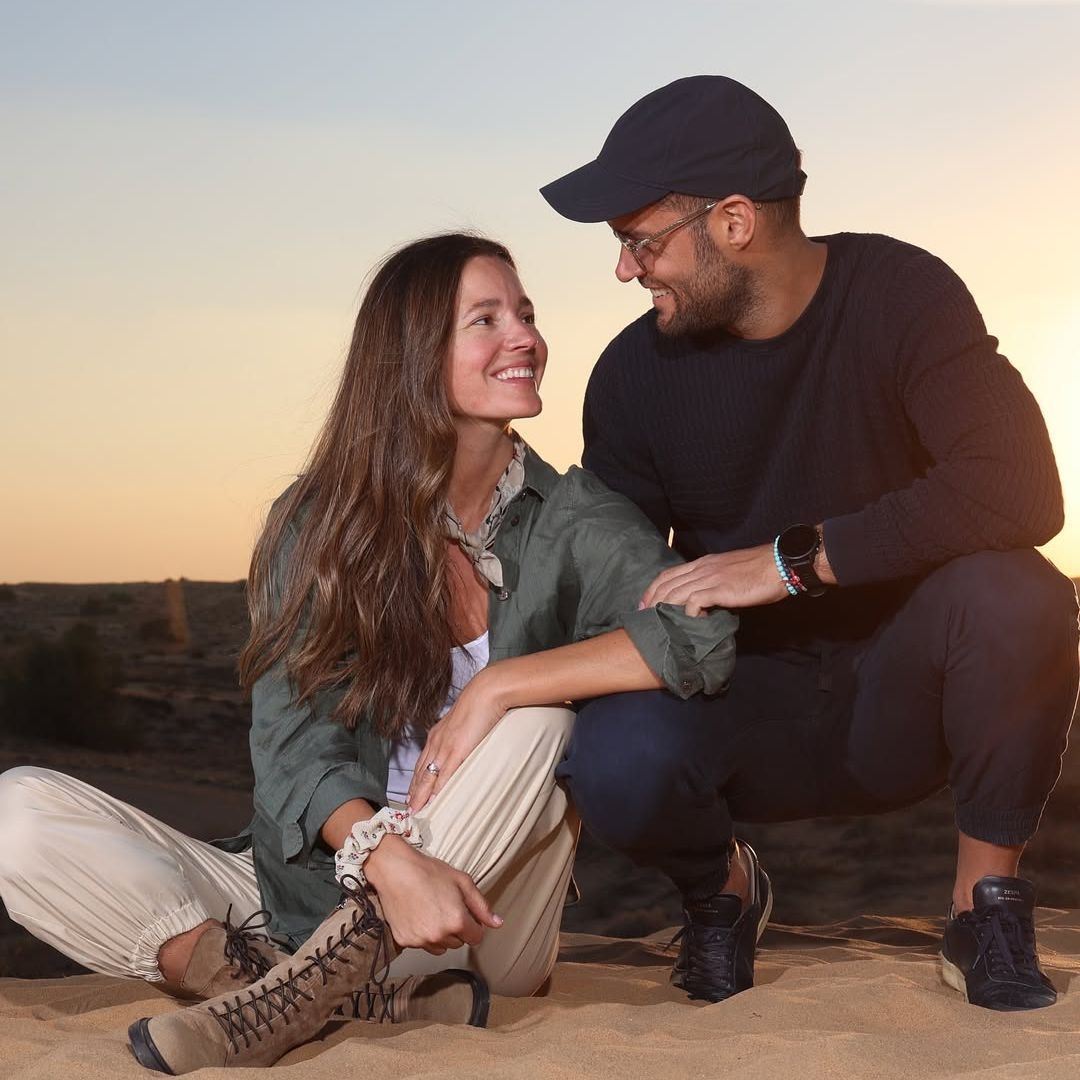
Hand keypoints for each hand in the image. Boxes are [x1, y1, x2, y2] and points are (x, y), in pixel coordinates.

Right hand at [363, 835, 501, 953]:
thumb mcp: (462, 882)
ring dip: (440, 935)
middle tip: (445, 907)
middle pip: (458, 943)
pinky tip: (418, 916)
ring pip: (440, 947)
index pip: (476, 938)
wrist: (395, 870)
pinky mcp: (405, 942)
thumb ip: (482, 906)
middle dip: (456, 929)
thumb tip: (497, 923)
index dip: (473, 925)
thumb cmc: (428, 872)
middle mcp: (439, 935)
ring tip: (431, 912)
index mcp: (457, 921)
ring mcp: (420, 941)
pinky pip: (421, 945)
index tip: (464, 913)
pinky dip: (422, 935)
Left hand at [408, 669, 504, 810]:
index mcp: (437, 735)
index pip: (422, 763)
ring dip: (420, 795)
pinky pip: (444, 774)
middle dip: (414, 792)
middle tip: (409, 809)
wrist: (486, 692)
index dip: (416, 780)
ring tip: (416, 810)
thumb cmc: (479, 704)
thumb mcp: (465, 722)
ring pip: (427, 776)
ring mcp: (444, 747)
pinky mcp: (456, 750)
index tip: (412, 794)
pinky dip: (437, 790)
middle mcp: (436, 742)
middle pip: (421, 772)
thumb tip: (463, 744)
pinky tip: (433, 801)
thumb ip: (460, 735)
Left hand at [640, 543, 788, 612]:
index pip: (669, 574)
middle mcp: (703, 568)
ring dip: (665, 609)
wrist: (779, 564)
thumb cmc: (760, 570)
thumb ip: (715, 582)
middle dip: (652, 601)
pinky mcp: (721, 588)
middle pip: (667, 584)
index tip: (645, 603)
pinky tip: (693, 622)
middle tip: (645, 617)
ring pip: (676, 593)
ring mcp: (711, 577)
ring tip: (661, 622)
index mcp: (704, 563)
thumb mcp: (730, 572)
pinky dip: (689, 613)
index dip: (653, 588)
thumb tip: (706, 599)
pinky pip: (695, 601)